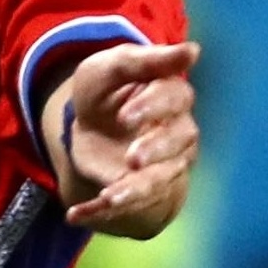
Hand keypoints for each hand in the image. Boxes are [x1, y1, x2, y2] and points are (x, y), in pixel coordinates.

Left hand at [50, 39, 199, 235]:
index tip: (125, 115)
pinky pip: (127, 207)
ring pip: (159, 181)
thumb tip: (193, 51)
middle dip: (155, 150)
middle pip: (178, 142)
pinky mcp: (142, 192)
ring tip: (109, 197)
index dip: (152, 107)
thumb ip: (144, 62)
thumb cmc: (105, 94)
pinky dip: (98, 214)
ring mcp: (164, 166)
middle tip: (132, 158)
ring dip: (135, 191)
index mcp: (171, 95)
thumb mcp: (110, 69)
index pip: (173, 98)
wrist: (87, 128)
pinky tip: (74, 216)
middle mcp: (177, 132)